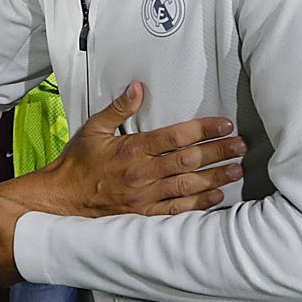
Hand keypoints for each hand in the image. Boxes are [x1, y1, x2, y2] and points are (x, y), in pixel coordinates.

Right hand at [40, 81, 244, 216]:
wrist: (61, 199)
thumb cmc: (77, 163)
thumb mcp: (93, 129)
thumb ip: (118, 108)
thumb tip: (138, 87)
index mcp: (133, 149)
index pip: (176, 136)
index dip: (204, 129)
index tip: (224, 125)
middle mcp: (142, 173)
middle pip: (189, 160)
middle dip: (218, 152)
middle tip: (241, 145)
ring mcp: (145, 196)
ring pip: (188, 185)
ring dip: (215, 177)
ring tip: (237, 169)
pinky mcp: (144, 214)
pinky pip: (177, 210)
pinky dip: (198, 204)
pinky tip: (216, 197)